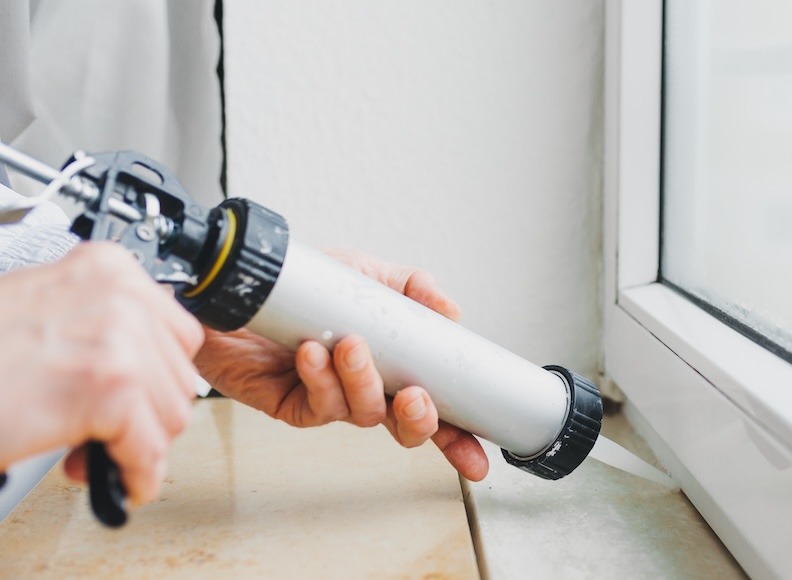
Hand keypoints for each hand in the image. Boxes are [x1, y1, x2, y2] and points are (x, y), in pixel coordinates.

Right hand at [0, 243, 203, 505]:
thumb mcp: (47, 311)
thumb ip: (102, 325)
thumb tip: (151, 365)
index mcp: (107, 269)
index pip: (178, 335)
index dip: (154, 378)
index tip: (132, 399)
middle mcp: (120, 295)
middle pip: (179, 378)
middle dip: (145, 416)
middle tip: (102, 432)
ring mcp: (120, 340)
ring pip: (171, 416)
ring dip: (134, 446)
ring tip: (87, 448)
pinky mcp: (110, 388)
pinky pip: (149, 449)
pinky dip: (134, 474)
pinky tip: (106, 476)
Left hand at [196, 249, 488, 480]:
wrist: (237, 284)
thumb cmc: (301, 284)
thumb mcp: (365, 273)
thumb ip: (412, 287)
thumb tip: (452, 311)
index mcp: (392, 366)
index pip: (434, 408)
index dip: (458, 438)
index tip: (479, 460)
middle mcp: (364, 388)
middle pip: (404, 427)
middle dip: (418, 420)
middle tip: (416, 397)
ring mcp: (329, 399)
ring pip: (362, 413)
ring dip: (362, 382)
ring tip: (351, 346)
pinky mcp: (291, 403)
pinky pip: (316, 405)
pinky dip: (320, 379)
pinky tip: (312, 353)